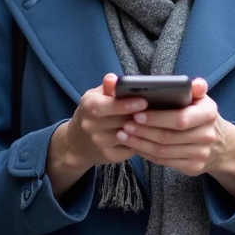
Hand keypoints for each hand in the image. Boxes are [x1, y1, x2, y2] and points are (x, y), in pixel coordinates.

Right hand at [47, 74, 145, 196]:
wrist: (76, 143)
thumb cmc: (91, 114)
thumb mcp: (95, 97)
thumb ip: (108, 88)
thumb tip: (114, 79)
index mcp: (89, 107)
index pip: (109, 106)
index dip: (127, 104)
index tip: (144, 101)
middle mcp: (92, 126)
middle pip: (122, 121)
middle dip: (140, 116)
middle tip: (158, 109)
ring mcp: (101, 143)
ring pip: (128, 136)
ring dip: (143, 129)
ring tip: (157, 120)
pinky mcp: (110, 156)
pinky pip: (131, 148)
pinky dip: (141, 141)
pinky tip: (149, 134)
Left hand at [116, 78, 234, 180]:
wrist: (220, 144)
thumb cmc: (200, 115)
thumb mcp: (201, 99)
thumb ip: (194, 88)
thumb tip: (195, 83)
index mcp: (208, 113)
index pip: (180, 118)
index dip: (157, 118)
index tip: (137, 114)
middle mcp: (207, 136)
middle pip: (168, 137)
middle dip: (143, 131)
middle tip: (125, 124)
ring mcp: (201, 154)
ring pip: (163, 151)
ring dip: (140, 143)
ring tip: (124, 134)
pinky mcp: (193, 167)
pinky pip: (164, 161)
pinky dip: (146, 153)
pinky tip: (135, 145)